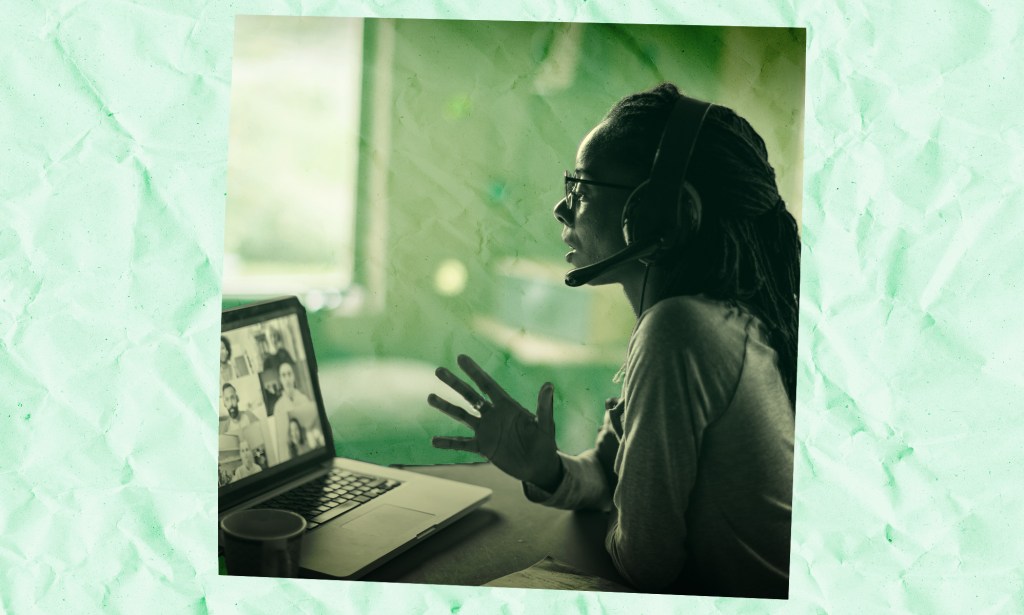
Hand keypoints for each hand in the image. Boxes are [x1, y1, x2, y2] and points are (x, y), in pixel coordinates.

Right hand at [428, 354, 561, 488]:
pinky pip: (462, 444)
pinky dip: (449, 443)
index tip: (461, 358)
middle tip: (438, 370)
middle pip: (470, 395)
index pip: (487, 385)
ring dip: (447, 406)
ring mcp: (487, 430)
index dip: (474, 371)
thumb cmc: (545, 443)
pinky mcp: (483, 447)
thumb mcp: (545, 425)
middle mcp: (494, 415)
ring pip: (462, 416)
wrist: (539, 467)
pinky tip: (434, 441)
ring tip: (430, 397)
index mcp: (507, 406)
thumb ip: (544, 406)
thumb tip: (549, 385)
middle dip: (454, 383)